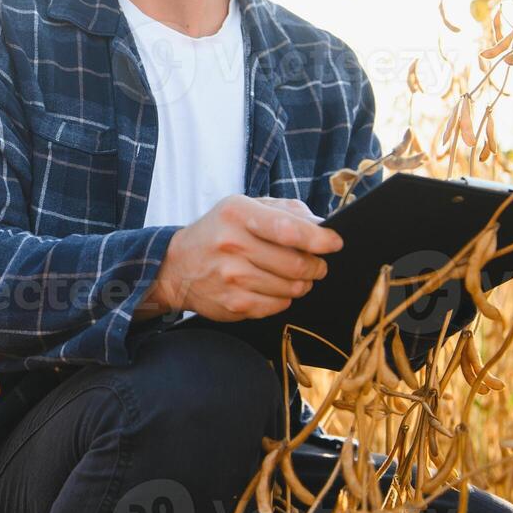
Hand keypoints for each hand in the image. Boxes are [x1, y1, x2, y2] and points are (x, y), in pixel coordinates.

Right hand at [136, 195, 342, 321]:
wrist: (176, 267)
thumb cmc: (219, 232)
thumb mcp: (244, 207)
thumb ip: (285, 211)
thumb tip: (322, 226)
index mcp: (237, 213)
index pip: (288, 229)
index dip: (319, 239)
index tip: (335, 243)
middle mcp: (232, 244)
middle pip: (297, 264)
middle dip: (316, 266)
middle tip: (316, 264)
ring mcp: (232, 277)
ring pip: (292, 288)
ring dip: (302, 283)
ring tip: (294, 276)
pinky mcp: (234, 304)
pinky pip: (279, 305)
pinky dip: (284, 298)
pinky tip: (272, 287)